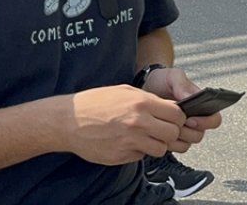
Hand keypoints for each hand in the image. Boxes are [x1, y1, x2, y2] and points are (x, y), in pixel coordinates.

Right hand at [62, 85, 186, 165]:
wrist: (68, 121)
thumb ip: (148, 99)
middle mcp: (138, 123)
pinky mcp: (122, 156)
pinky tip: (128, 142)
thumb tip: (169, 107)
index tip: (173, 118)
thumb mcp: (124, 91)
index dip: (178, 118)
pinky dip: (139, 150)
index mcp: (141, 103)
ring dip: (157, 144)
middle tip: (161, 129)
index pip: (177, 114)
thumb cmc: (95, 103)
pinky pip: (142, 156)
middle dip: (171, 132)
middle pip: (173, 133)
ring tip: (144, 136)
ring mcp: (130, 141)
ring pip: (161, 149)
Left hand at [143, 67, 222, 152]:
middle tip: (176, 123)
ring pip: (187, 143)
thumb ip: (182, 84)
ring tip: (166, 125)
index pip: (214, 119)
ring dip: (177, 137)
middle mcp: (194, 120)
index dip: (206, 122)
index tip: (191, 119)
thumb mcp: (173, 77)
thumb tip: (191, 96)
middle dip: (188, 131)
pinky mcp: (170, 137)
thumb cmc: (162, 81)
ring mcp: (183, 130)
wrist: (145, 86)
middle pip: (199, 134)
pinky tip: (159, 132)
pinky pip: (174, 147)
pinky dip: (168, 143)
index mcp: (201, 106)